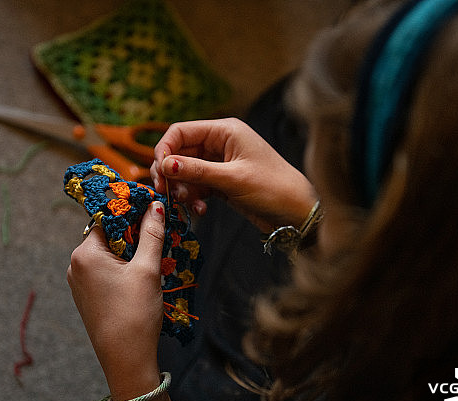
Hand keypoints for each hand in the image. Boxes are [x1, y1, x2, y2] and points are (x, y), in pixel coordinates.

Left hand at [67, 201, 165, 399]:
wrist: (126, 359)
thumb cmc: (135, 313)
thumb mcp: (147, 269)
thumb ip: (152, 234)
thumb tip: (156, 205)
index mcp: (85, 254)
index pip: (108, 218)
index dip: (132, 214)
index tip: (154, 213)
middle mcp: (76, 265)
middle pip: (108, 237)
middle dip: (134, 236)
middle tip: (159, 239)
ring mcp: (80, 283)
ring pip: (108, 256)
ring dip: (131, 254)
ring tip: (154, 262)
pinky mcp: (88, 298)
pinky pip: (106, 273)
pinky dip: (123, 270)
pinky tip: (142, 279)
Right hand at [150, 118, 316, 232]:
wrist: (297, 213)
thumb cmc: (273, 188)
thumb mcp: (232, 179)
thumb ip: (196, 171)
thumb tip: (164, 164)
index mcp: (225, 131)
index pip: (181, 131)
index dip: (164, 149)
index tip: (159, 173)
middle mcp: (220, 143)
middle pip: (179, 152)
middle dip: (171, 173)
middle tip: (166, 193)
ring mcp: (220, 164)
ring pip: (185, 172)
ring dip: (181, 189)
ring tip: (188, 204)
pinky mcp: (222, 183)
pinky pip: (196, 187)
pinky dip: (193, 198)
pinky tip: (199, 210)